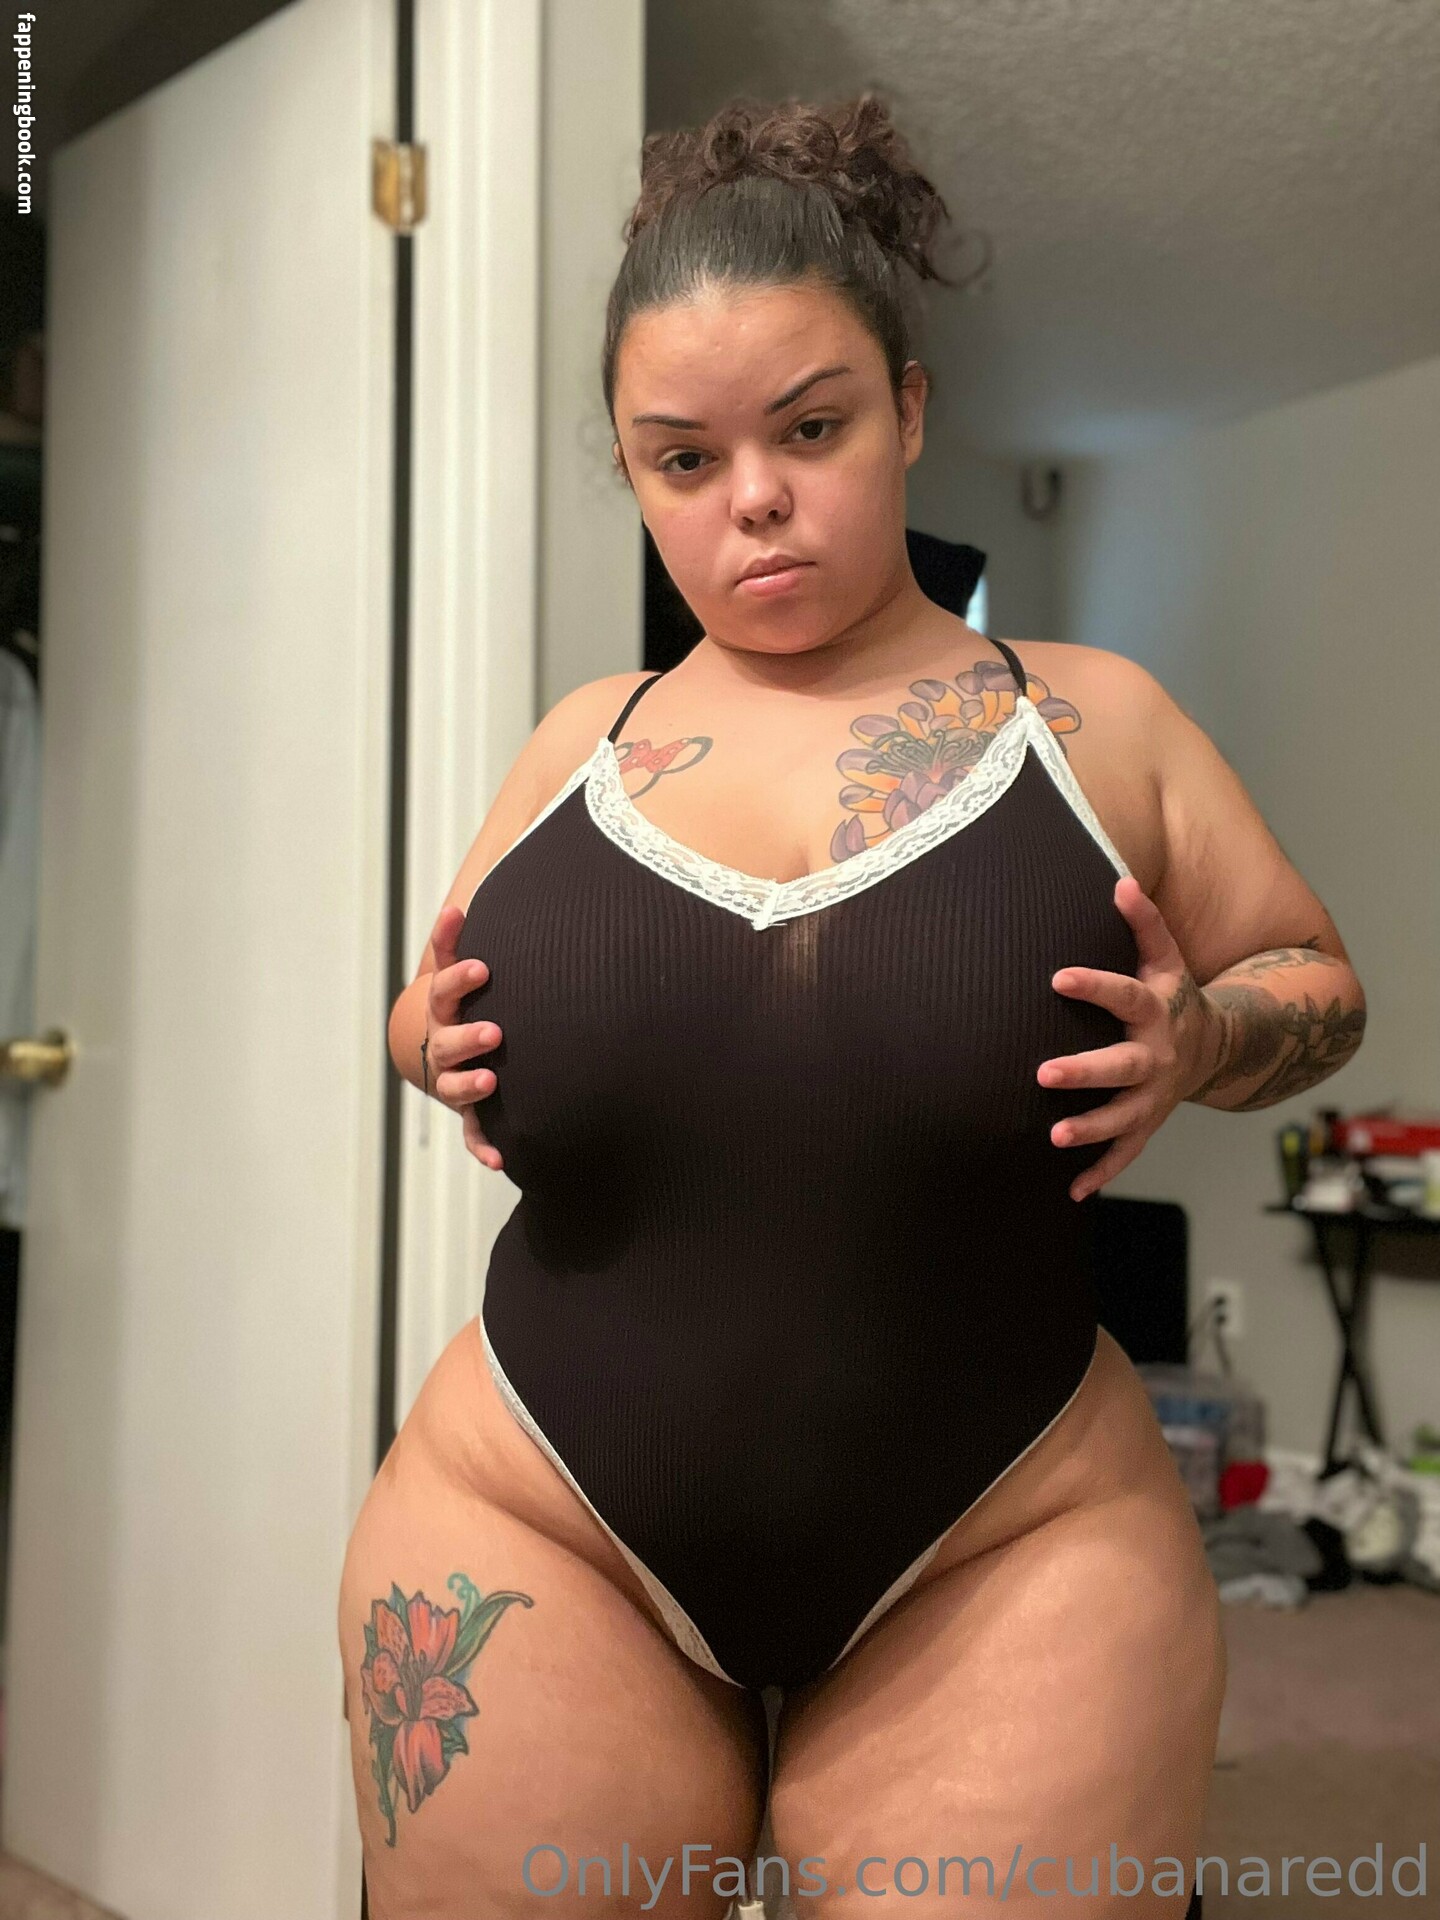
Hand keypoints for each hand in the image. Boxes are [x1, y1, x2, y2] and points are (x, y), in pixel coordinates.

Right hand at [423, 903, 504, 1170]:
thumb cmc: (456, 1003)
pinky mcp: (469, 1112)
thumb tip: (455, 904)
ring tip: (491, 1082)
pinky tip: (501, 1160)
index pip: (444, 993)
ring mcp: (453, 1081)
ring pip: (456, 1089)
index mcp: (441, 1012)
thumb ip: (451, 942)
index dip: (459, 979)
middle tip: (494, 1032)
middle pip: (448, 1045)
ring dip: (470, 1087)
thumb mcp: (450, 972)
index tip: (484, 967)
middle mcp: (442, 1049)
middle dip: (468, 1038)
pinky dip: (484, 1148)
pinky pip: (473, 1134)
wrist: (438, 1049)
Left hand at [1037, 876, 1221, 1202]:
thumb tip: (1120, 881)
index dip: (1094, 986)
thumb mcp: (1166, 959)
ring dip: (1091, 1129)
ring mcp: (1155, 1095)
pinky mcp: (1149, 1123)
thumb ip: (1144, 923)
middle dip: (1085, 1071)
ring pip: (1123, 1117)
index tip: (1057, 977)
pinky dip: (1102, 1173)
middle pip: (1122, 1066)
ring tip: (1055, 1135)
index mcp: (1157, 1012)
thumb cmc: (1175, 997)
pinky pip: (1128, 1153)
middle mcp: (1157, 1057)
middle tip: (1043, 1072)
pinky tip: (1072, 1191)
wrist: (1218, 1049)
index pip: (1125, 995)